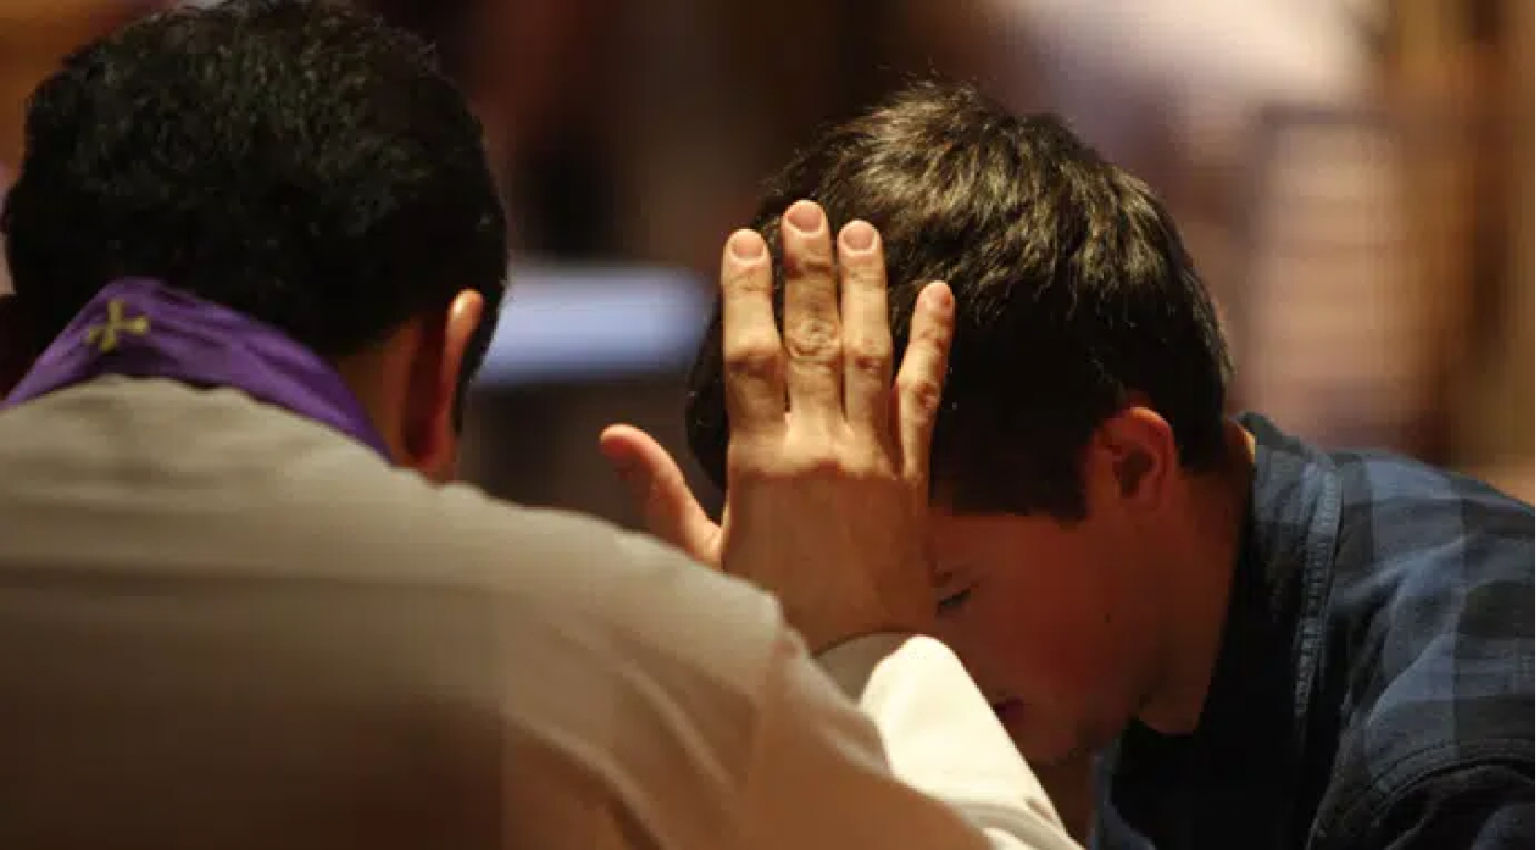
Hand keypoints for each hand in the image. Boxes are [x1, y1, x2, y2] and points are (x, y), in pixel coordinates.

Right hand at [600, 200, 953, 650]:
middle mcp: (823, 448)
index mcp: (763, 465)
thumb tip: (612, 436)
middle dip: (808, 269)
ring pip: (871, 353)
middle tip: (805, 211)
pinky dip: (935, 343)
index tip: (744, 239)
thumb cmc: (773, 618)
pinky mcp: (916, 476)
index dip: (748, 292)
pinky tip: (941, 295)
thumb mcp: (702, 560)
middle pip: (813, 338)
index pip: (752, 358)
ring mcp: (876, 457)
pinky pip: (927, 395)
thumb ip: (661, 492)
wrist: (858, 671)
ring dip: (868, 286)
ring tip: (863, 229)